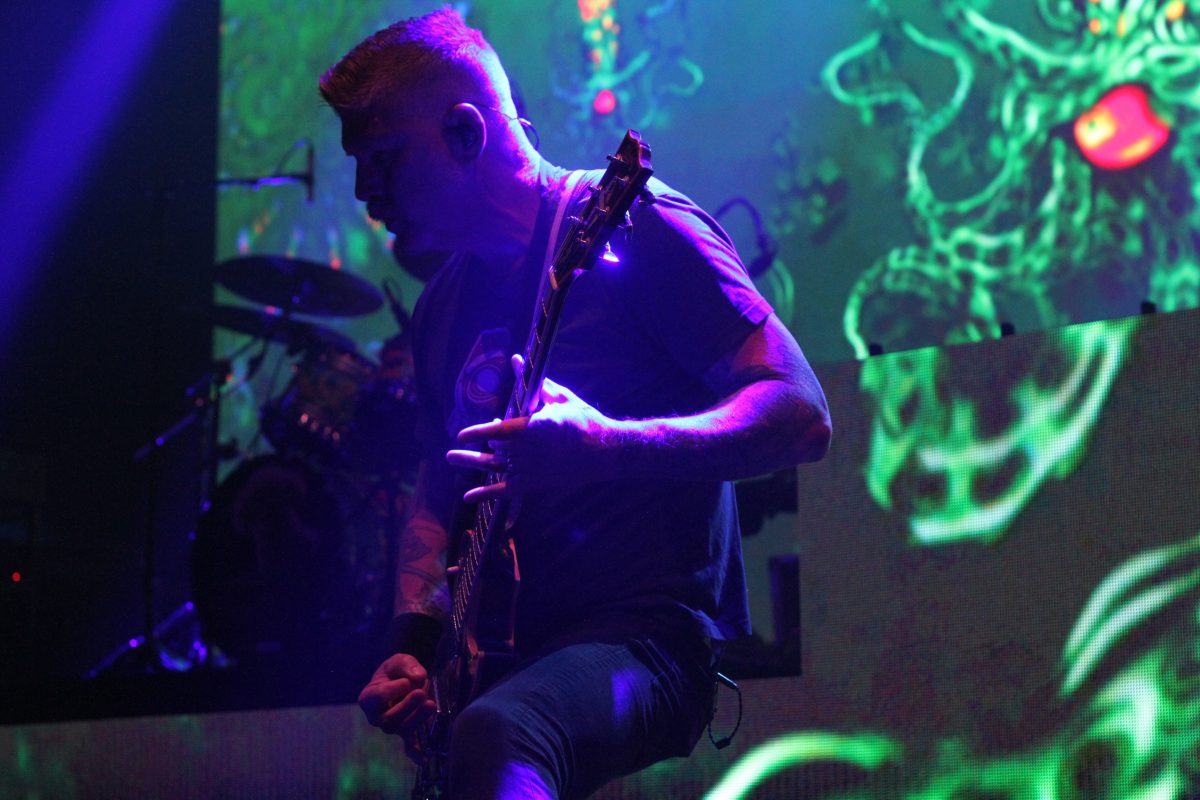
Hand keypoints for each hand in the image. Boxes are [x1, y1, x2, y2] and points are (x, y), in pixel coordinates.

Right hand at [358, 653, 437, 755]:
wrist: (402, 680)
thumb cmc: (396, 671)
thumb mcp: (399, 661)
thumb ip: (407, 665)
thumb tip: (419, 677)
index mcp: (368, 698)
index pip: (377, 698)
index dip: (392, 690)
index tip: (405, 682)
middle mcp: (376, 717)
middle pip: (389, 717)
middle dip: (406, 706)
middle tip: (421, 693)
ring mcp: (391, 727)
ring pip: (402, 728)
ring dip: (417, 718)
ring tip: (431, 705)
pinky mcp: (406, 733)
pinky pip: (409, 745)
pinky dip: (415, 752)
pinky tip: (424, 758)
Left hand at [446, 355, 620, 501]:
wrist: (604, 451)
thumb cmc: (584, 420)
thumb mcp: (561, 398)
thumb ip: (536, 383)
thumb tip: (516, 359)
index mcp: (528, 427)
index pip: (493, 430)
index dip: (475, 432)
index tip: (461, 433)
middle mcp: (523, 450)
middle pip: (494, 446)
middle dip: (484, 443)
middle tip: (470, 444)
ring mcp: (527, 468)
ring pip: (492, 466)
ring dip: (470, 461)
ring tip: (450, 457)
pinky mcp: (534, 483)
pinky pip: (504, 491)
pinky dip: (485, 494)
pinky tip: (467, 496)